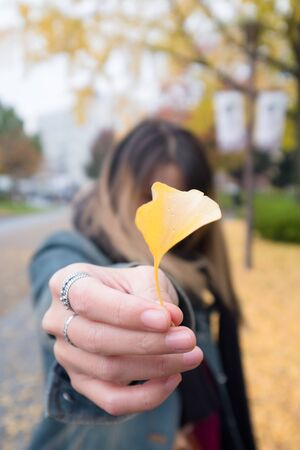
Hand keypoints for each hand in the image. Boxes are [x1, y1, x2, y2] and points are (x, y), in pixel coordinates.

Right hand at [43, 264, 202, 415]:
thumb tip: (171, 319)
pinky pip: (111, 400)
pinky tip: (173, 379)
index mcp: (67, 283)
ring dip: (156, 366)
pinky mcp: (81, 382)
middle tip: (188, 340)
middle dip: (149, 343)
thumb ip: (153, 294)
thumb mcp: (141, 277)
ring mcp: (66, 355)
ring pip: (108, 370)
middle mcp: (57, 320)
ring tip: (191, 356)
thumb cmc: (129, 287)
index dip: (127, 313)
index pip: (90, 300)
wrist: (117, 304)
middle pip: (98, 340)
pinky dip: (145, 396)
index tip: (166, 319)